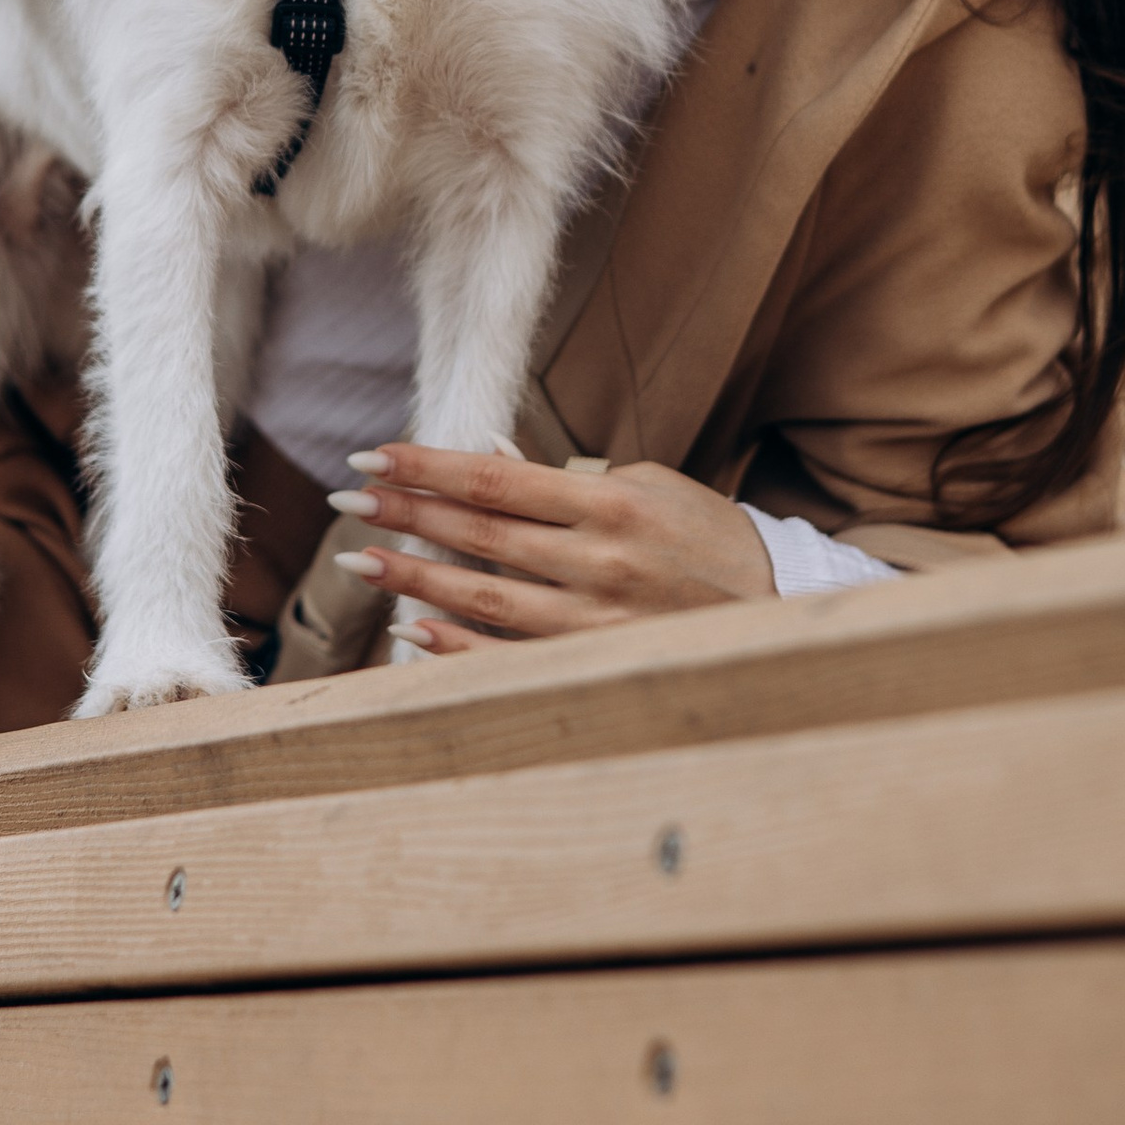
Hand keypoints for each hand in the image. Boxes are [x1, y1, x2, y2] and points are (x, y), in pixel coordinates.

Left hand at [332, 443, 774, 650]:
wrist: (776, 606)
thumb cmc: (704, 537)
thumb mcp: (647, 486)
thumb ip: (565, 477)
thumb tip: (486, 457)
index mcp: (611, 505)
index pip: (497, 480)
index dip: (429, 467)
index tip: (372, 456)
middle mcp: (600, 563)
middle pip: (482, 535)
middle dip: (406, 515)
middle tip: (348, 500)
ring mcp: (597, 624)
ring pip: (486, 600)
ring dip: (416, 580)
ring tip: (359, 563)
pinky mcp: (597, 667)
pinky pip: (512, 661)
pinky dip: (458, 648)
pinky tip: (411, 630)